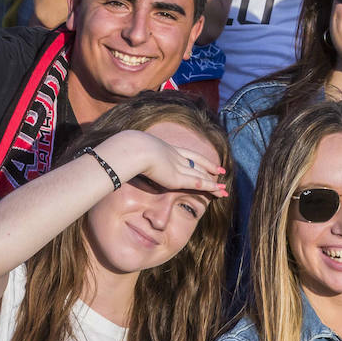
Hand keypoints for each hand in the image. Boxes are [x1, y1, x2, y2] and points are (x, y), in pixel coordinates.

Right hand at [98, 130, 227, 196]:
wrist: (132, 149)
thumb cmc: (126, 150)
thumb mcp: (128, 153)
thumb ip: (128, 159)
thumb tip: (117, 158)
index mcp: (164, 149)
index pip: (184, 153)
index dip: (195, 157)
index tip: (202, 160)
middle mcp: (175, 156)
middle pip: (197, 163)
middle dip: (208, 167)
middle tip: (220, 170)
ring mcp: (178, 167)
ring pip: (201, 175)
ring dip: (214, 182)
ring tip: (224, 187)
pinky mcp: (179, 178)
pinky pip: (199, 183)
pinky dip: (210, 187)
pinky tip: (219, 191)